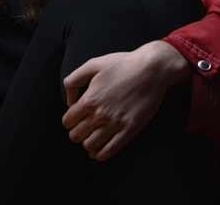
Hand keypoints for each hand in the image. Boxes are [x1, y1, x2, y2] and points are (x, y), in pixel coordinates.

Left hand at [61, 40, 189, 161]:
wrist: (151, 69)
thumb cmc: (122, 64)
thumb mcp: (92, 64)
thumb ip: (74, 81)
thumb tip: (69, 101)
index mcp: (89, 99)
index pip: (68, 121)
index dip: (69, 120)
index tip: (75, 117)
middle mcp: (100, 115)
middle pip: (76, 136)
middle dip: (77, 132)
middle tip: (83, 127)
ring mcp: (115, 124)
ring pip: (90, 146)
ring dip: (88, 143)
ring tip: (92, 137)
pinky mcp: (130, 130)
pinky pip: (110, 151)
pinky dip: (101, 154)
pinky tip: (100, 150)